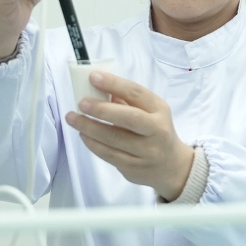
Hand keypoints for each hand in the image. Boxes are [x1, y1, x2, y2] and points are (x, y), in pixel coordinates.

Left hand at [64, 72, 194, 201]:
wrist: (172, 166)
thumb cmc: (155, 131)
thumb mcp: (150, 112)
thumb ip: (127, 101)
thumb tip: (97, 88)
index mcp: (159, 110)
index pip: (137, 93)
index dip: (114, 84)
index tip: (94, 77)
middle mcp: (156, 131)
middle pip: (128, 118)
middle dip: (102, 109)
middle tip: (81, 103)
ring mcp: (146, 152)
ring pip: (114, 139)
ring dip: (89, 128)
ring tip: (73, 118)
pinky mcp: (134, 168)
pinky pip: (109, 155)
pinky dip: (93, 144)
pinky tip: (83, 134)